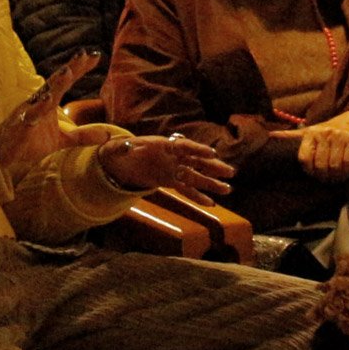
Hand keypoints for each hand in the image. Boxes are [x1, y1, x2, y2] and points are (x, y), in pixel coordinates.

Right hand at [0, 52, 107, 171]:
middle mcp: (38, 101)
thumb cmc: (29, 142)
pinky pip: (29, 115)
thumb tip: (107, 134)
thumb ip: (83, 136)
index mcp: (48, 101)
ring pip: (43, 94)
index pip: (66, 81)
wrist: (2, 155)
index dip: (79, 68)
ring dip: (55, 83)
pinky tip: (46, 99)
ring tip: (67, 71)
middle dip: (70, 68)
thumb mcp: (61, 140)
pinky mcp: (20, 124)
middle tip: (83, 54)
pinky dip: (37, 107)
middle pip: (56, 81)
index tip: (95, 55)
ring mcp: (28, 111)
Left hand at [99, 135, 234, 202]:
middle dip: (213, 166)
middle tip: (230, 172)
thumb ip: (122, 147)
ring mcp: (174, 170)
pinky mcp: (171, 181)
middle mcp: (173, 157)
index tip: (212, 152)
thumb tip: (126, 146)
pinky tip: (211, 204)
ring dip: (212, 183)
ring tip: (228, 189)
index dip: (198, 149)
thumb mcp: (118, 148)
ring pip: (196, 177)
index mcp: (164, 145)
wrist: (121, 161)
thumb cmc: (121, 150)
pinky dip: (198, 197)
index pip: (184, 146)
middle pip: (197, 161)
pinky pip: (187, 190)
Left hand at [282, 111, 348, 183]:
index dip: (309, 171)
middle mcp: (325, 133)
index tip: (314, 174)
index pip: (305, 159)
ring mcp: (341, 135)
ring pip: (336, 165)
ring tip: (338, 177)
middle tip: (328, 180)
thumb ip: (291, 135)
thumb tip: (270, 135)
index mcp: (311, 133)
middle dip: (325, 177)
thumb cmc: (329, 129)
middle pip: (321, 165)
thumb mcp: (310, 131)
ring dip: (338, 176)